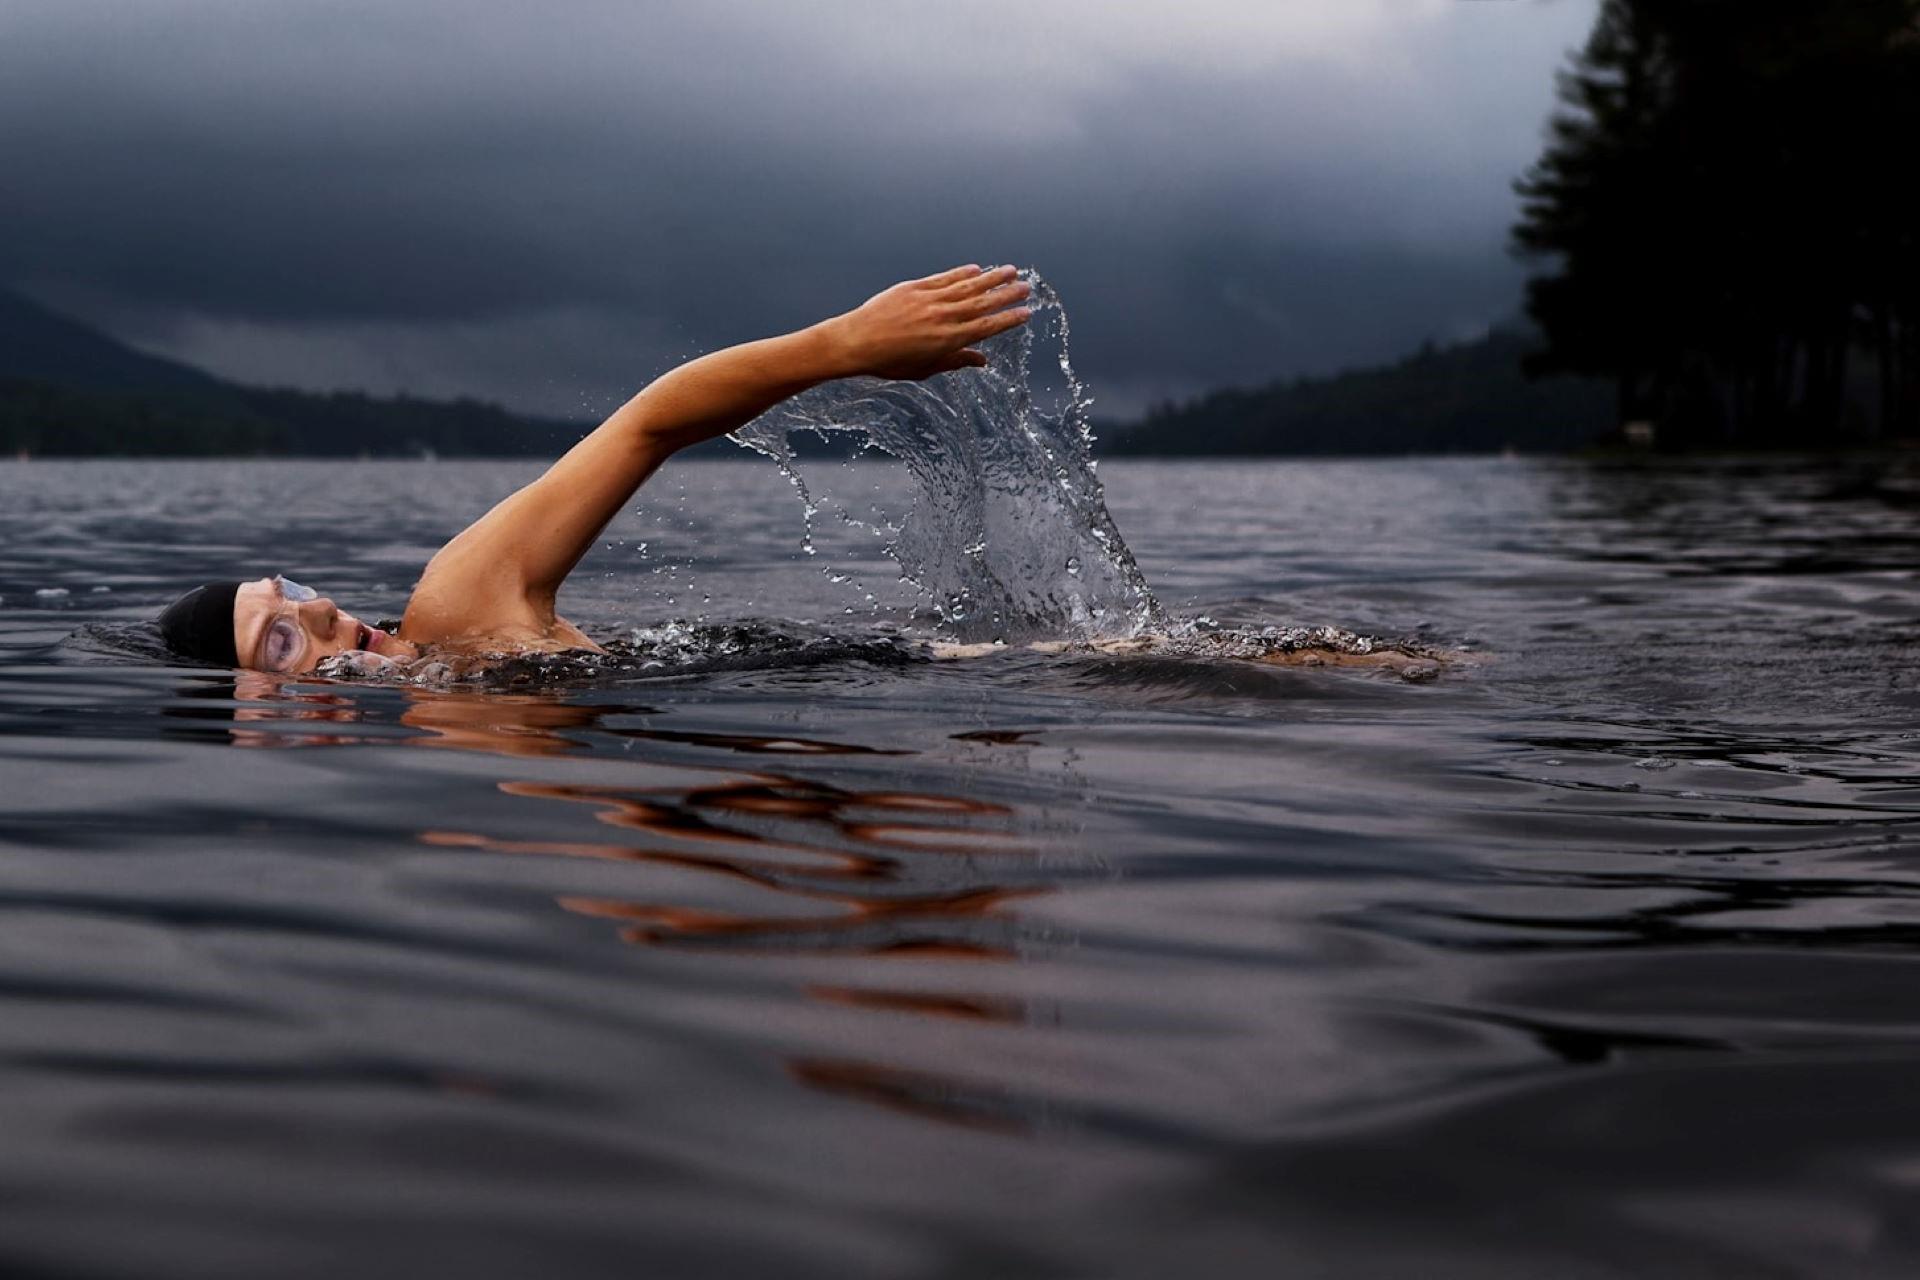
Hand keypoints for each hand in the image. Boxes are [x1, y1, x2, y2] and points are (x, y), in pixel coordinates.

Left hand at [821, 265, 1031, 380]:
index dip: (1008, 319)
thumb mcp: (925, 369)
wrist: (856, 342)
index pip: (986, 328)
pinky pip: (944, 278)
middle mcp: (942, 318)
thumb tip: (982, 361)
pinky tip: (976, 268)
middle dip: (1007, 295)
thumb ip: (955, 362)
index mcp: (947, 341)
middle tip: (1027, 287)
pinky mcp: (915, 288)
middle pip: (982, 304)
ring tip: (1011, 270)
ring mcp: (929, 300)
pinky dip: (961, 273)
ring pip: (967, 286)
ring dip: (991, 278)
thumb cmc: (888, 362)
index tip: (1026, 313)